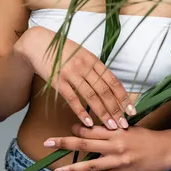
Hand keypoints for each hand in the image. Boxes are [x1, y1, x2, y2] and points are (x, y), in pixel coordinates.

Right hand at [15, 25, 136, 129]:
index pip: (113, 80)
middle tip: (124, 124)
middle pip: (105, 90)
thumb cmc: (62, 50)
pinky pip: (72, 99)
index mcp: (93, 59)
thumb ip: (94, 67)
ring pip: (91, 96)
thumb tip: (108, 83)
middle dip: (116, 109)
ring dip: (103, 113)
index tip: (131, 110)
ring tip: (112, 127)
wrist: (38, 43)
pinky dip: (82, 112)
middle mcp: (85, 66)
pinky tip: (89, 123)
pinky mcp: (58, 81)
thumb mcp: (82, 53)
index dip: (123, 96)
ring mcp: (72, 73)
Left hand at [43, 123, 170, 170]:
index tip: (68, 128)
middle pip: (85, 145)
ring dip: (72, 170)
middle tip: (48, 143)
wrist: (165, 151)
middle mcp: (115, 147)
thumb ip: (111, 132)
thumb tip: (91, 132)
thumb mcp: (128, 129)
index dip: (77, 129)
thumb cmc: (146, 137)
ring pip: (90, 167)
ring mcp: (117, 164)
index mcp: (117, 132)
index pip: (92, 129)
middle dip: (64, 144)